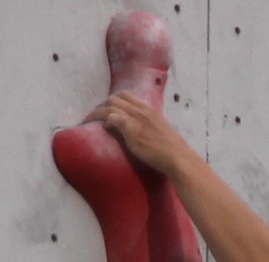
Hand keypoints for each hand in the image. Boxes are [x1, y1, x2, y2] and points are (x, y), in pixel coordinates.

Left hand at [83, 91, 197, 178]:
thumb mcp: (162, 132)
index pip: (126, 96)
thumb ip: (150, 127)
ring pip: (110, 106)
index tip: (107, 109)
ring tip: (89, 121)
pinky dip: (105, 120)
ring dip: (97, 113)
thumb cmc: (173, 151)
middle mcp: (142, 111)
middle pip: (114, 98)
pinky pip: (113, 117)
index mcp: (150, 110)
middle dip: (101, 105)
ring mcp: (136, 119)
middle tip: (95, 116)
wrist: (178, 158)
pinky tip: (104, 128)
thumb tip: (143, 132)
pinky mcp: (132, 130)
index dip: (113, 100)